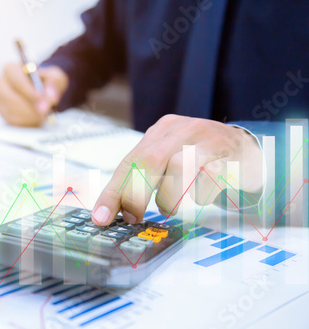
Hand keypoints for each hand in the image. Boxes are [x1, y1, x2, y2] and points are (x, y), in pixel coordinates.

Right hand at [0, 64, 68, 126]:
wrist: (42, 92)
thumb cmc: (46, 82)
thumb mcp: (55, 78)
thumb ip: (54, 84)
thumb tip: (50, 97)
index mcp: (11, 70)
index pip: (15, 78)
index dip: (28, 90)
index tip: (41, 98)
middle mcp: (0, 83)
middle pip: (7, 96)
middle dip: (27, 106)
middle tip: (42, 111)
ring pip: (10, 110)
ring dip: (29, 115)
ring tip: (42, 114)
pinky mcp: (2, 113)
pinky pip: (11, 120)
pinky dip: (26, 121)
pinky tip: (35, 118)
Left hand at [91, 115, 263, 225]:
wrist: (247, 148)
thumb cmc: (201, 159)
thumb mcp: (169, 160)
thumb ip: (145, 178)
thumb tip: (117, 208)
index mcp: (162, 131)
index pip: (130, 161)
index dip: (113, 191)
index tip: (101, 217)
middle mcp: (183, 130)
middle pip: (149, 161)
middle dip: (135, 195)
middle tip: (133, 217)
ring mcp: (208, 140)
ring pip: (179, 167)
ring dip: (168, 196)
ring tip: (169, 208)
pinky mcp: (232, 156)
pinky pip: (211, 177)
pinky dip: (200, 194)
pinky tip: (199, 196)